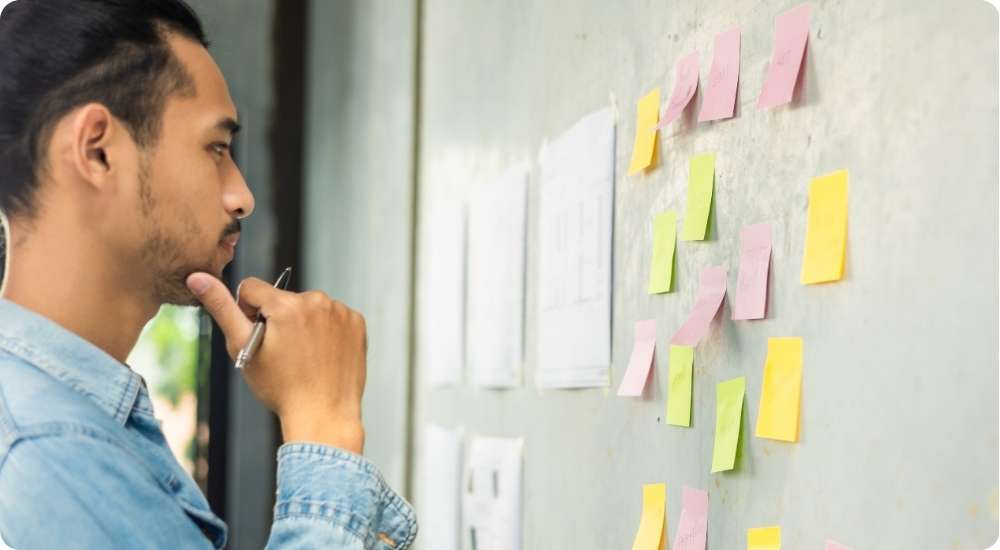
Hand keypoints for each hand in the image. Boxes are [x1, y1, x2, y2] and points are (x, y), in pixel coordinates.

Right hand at [186, 272, 366, 453]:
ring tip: (304, 356)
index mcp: (286, 305)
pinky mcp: (357, 322)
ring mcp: (340, 311)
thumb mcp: (243, 349)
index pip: (252, 288)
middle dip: (278, 319)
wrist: (324, 416)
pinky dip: (326, 331)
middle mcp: (317, 301)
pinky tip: (323, 354)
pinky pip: (333, 317)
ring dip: (303, 324)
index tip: (260, 338)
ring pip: (309, 307)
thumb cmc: (281, 388)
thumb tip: (197, 278)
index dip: (248, 313)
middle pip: (283, 299)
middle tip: (284, 353)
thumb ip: (222, 308)